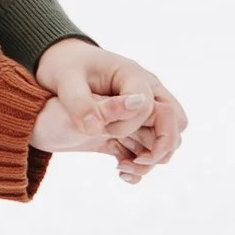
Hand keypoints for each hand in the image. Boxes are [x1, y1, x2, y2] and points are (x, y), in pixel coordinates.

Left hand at [33, 37, 187, 183]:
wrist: (59, 66)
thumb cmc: (63, 67)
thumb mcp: (66, 82)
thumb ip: (82, 104)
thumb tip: (98, 127)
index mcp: (132, 75)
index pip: (150, 107)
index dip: (128, 126)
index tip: (104, 132)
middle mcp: (146, 90)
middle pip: (175, 121)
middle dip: (160, 146)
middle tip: (134, 162)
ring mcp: (142, 108)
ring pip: (169, 135)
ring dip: (154, 157)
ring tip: (123, 167)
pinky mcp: (134, 123)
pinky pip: (152, 144)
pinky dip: (143, 160)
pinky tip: (120, 168)